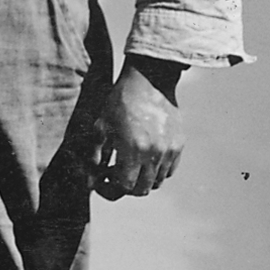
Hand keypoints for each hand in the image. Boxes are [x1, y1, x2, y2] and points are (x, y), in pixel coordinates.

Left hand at [83, 62, 182, 199]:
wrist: (150, 80)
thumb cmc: (120, 102)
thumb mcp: (101, 127)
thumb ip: (94, 157)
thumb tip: (90, 182)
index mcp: (132, 150)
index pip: (124, 187)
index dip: (110, 189)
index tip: (102, 182)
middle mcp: (154, 154)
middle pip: (141, 189)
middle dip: (125, 187)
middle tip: (114, 176)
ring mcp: (169, 150)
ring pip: (157, 182)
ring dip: (141, 180)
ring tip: (130, 166)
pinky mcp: (179, 145)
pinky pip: (169, 170)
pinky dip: (157, 172)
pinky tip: (145, 159)